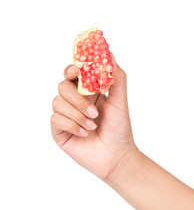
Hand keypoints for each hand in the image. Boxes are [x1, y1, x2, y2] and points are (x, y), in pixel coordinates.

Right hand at [51, 55, 136, 178]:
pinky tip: (85, 133)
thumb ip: (116, 77)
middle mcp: (75, 102)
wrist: (116, 156)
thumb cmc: (119, 129)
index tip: (77, 71)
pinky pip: (56, 119)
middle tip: (94, 111)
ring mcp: (66, 115)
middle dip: (78, 99)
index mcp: (88, 92)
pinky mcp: (59, 130)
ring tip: (92, 125)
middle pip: (63, 86)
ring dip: (77, 114)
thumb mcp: (120, 101)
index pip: (74, 75)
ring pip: (58, 102)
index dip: (72, 70)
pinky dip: (72, 125)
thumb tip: (109, 53)